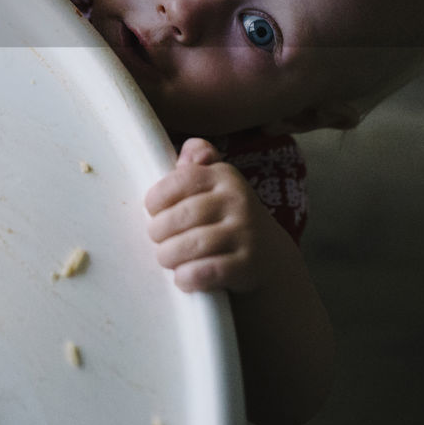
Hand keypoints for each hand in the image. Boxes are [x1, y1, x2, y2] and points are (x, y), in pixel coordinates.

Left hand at [144, 137, 290, 293]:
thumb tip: (192, 147)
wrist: (270, 257)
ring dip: (169, 256)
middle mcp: (239, 200)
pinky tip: (183, 278)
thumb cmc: (226, 218)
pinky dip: (188, 277)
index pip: (179, 181)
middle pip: (181, 216)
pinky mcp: (249, 265)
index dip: (157, 199)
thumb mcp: (214, 188)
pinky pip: (207, 271)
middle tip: (158, 240)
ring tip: (167, 258)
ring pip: (191, 245)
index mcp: (224, 176)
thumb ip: (196, 167)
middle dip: (159, 232)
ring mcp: (246, 233)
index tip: (153, 212)